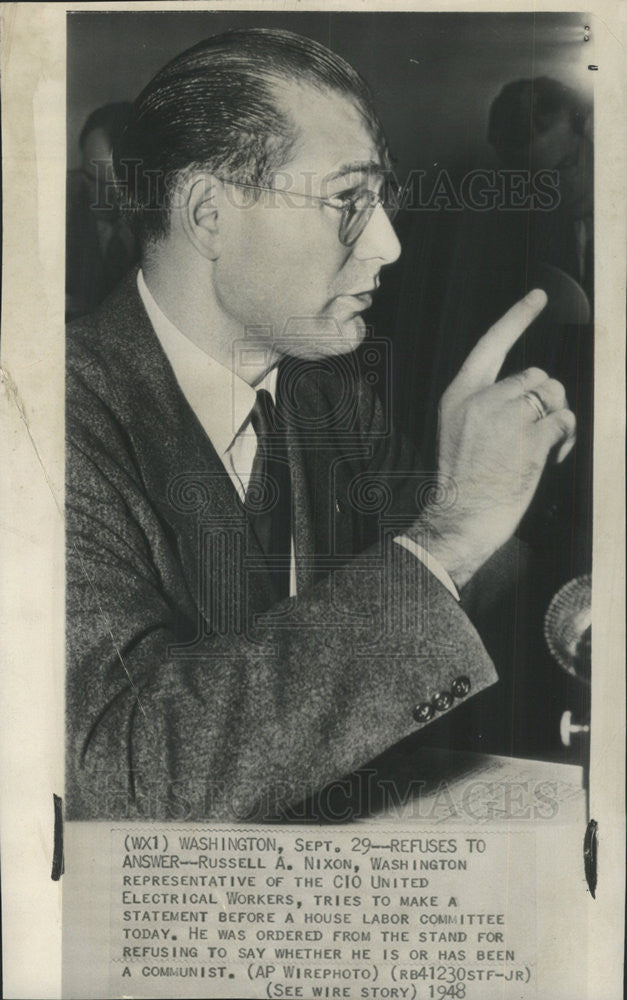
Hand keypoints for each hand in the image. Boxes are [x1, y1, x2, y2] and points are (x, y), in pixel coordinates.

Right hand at [411, 289, 575, 587]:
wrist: (461, 518)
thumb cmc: (464, 483)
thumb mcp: (460, 431)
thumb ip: (487, 404)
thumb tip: (534, 392)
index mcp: (460, 395)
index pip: (491, 344)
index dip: (516, 317)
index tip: (537, 296)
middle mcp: (482, 399)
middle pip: (535, 375)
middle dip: (547, 400)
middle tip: (542, 430)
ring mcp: (506, 416)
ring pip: (553, 395)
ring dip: (558, 418)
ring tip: (547, 445)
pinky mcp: (529, 437)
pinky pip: (563, 421)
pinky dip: (566, 438)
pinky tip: (553, 457)